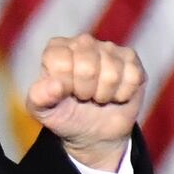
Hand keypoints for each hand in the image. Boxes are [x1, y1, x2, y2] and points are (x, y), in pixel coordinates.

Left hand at [24, 35, 143, 168]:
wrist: (93, 132)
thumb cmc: (64, 114)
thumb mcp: (42, 110)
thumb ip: (40, 96)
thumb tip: (55, 85)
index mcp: (56, 49)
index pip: (62, 63)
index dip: (65, 86)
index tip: (65, 93)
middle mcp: (83, 42)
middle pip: (88, 67)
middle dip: (86, 92)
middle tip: (83, 96)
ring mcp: (109, 48)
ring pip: (112, 74)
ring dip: (105, 95)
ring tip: (98, 96)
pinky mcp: (131, 58)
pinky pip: (133, 77)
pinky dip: (123, 94)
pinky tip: (115, 94)